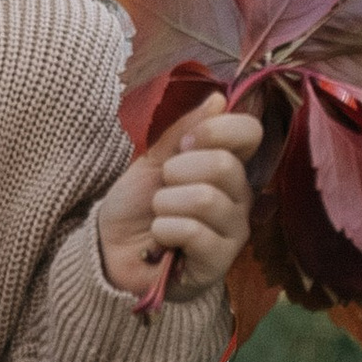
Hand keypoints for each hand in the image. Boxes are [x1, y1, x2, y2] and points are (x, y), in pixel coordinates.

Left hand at [98, 93, 263, 302]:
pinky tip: (160, 239)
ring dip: (166, 204)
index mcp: (228, 166)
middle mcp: (240, 197)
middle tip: (163, 189)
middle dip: (176, 172)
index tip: (183, 145)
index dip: (215, 129)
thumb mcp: (153, 160)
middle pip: (223, 164)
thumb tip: (218, 98)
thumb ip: (182, 132)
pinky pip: (194, 232)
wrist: (111, 249)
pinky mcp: (218, 262)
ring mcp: (233, 232)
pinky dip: (164, 230)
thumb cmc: (136, 204)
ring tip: (159, 215)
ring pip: (206, 198)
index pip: (250, 133)